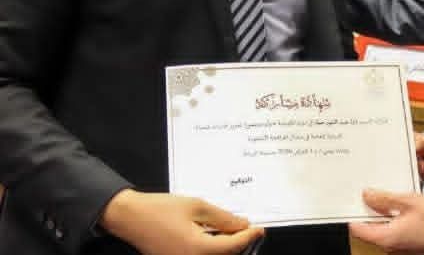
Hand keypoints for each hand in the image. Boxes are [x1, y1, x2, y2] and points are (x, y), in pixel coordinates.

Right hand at [100, 189, 262, 254]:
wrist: (131, 217)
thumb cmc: (160, 209)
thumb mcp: (197, 206)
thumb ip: (223, 218)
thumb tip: (242, 225)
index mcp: (197, 249)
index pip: (232, 246)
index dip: (249, 237)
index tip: (259, 229)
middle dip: (239, 244)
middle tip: (249, 229)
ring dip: (226, 247)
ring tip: (233, 230)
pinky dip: (212, 249)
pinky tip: (216, 236)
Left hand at [350, 189, 423, 253]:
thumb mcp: (408, 201)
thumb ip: (384, 199)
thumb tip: (367, 195)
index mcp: (388, 238)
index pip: (358, 229)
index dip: (354, 212)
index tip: (354, 199)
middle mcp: (393, 247)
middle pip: (370, 229)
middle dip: (370, 211)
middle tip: (371, 193)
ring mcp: (402, 247)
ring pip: (383, 229)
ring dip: (383, 214)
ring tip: (388, 196)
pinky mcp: (410, 244)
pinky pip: (394, 231)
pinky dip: (393, 218)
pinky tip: (400, 205)